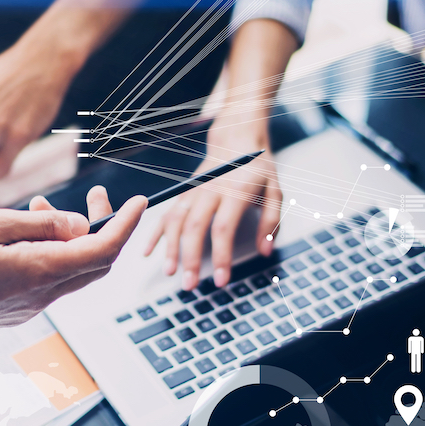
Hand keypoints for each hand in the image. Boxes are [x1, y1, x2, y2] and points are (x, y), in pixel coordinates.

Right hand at [0, 186, 146, 336]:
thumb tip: (76, 223)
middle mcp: (44, 295)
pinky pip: (50, 278)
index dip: (127, 224)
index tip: (140, 202)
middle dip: (104, 226)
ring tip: (40, 205)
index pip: (104, 249)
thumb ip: (38, 224)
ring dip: (71, 236)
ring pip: (72, 269)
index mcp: (41, 272)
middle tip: (96, 194)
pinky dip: (52, 251)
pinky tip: (24, 232)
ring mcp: (32, 307)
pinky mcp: (18, 309)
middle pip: (96, 261)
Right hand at [144, 130, 281, 290]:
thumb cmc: (258, 169)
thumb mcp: (276, 191)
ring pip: (176, 220)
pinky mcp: (184, 192)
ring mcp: (193, 191)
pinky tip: (148, 252)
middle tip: (190, 285)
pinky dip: (155, 233)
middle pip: (194, 226)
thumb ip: (271, 222)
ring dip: (170, 248)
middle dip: (189, 258)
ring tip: (169, 272)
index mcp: (235, 190)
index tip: (220, 280)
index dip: (221, 256)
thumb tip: (266, 251)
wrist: (236, 140)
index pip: (223, 228)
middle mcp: (209, 190)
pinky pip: (166, 213)